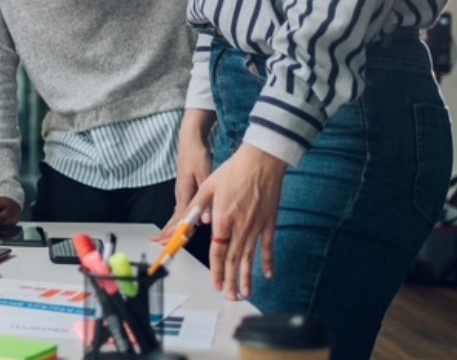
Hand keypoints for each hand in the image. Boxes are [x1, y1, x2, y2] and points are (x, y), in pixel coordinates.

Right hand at [153, 111, 215, 242]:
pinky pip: (179, 208)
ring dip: (169, 227)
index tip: (169, 244)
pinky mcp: (184, 189)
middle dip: (166, 232)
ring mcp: (181, 192)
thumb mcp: (205, 176)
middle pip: (173, 219)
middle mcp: (180, 195)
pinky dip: (176, 218)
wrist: (190, 141)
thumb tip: (205, 220)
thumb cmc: (197, 155)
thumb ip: (206, 200)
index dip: (175, 233)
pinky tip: (177, 223)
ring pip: (175, 214)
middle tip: (159, 244)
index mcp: (184, 194)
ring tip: (162, 238)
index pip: (179, 220)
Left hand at [188, 143, 286, 299]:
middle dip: (231, 280)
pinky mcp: (269, 221)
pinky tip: (266, 274)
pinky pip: (267, 245)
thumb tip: (187, 223)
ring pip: (250, 256)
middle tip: (230, 296)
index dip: (217, 270)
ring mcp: (257, 225)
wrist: (261, 160)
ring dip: (247, 276)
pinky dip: (267, 261)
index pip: (217, 251)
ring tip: (245, 292)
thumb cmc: (233, 171)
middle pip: (234, 259)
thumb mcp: (207, 186)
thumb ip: (196, 207)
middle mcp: (241, 226)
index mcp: (223, 218)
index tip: (216, 283)